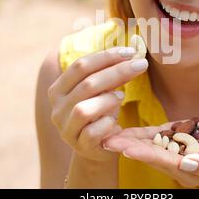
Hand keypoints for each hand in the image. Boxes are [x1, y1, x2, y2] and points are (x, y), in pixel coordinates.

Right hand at [47, 46, 148, 161]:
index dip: (106, 56)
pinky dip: (108, 124)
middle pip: (87, 84)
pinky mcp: (79, 146)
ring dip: (108, 100)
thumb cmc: (101, 112)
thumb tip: (130, 53)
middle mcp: (57, 108)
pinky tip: (115, 122)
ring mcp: (66, 129)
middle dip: (117, 71)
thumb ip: (108, 73)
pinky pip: (93, 132)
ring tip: (122, 96)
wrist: (100, 146)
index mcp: (58, 89)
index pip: (80, 66)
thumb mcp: (102, 90)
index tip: (130, 51)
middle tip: (141, 65)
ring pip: (83, 109)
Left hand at [103, 120, 198, 187]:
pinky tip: (122, 132)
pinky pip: (152, 136)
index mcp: (188, 170)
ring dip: (127, 141)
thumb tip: (188, 164)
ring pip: (147, 145)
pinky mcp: (171, 138)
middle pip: (150, 154)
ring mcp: (171, 149)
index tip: (129, 150)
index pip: (165, 161)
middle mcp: (175, 162)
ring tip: (108, 137)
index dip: (147, 155)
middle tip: (108, 142)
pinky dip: (137, 134)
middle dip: (129, 147)